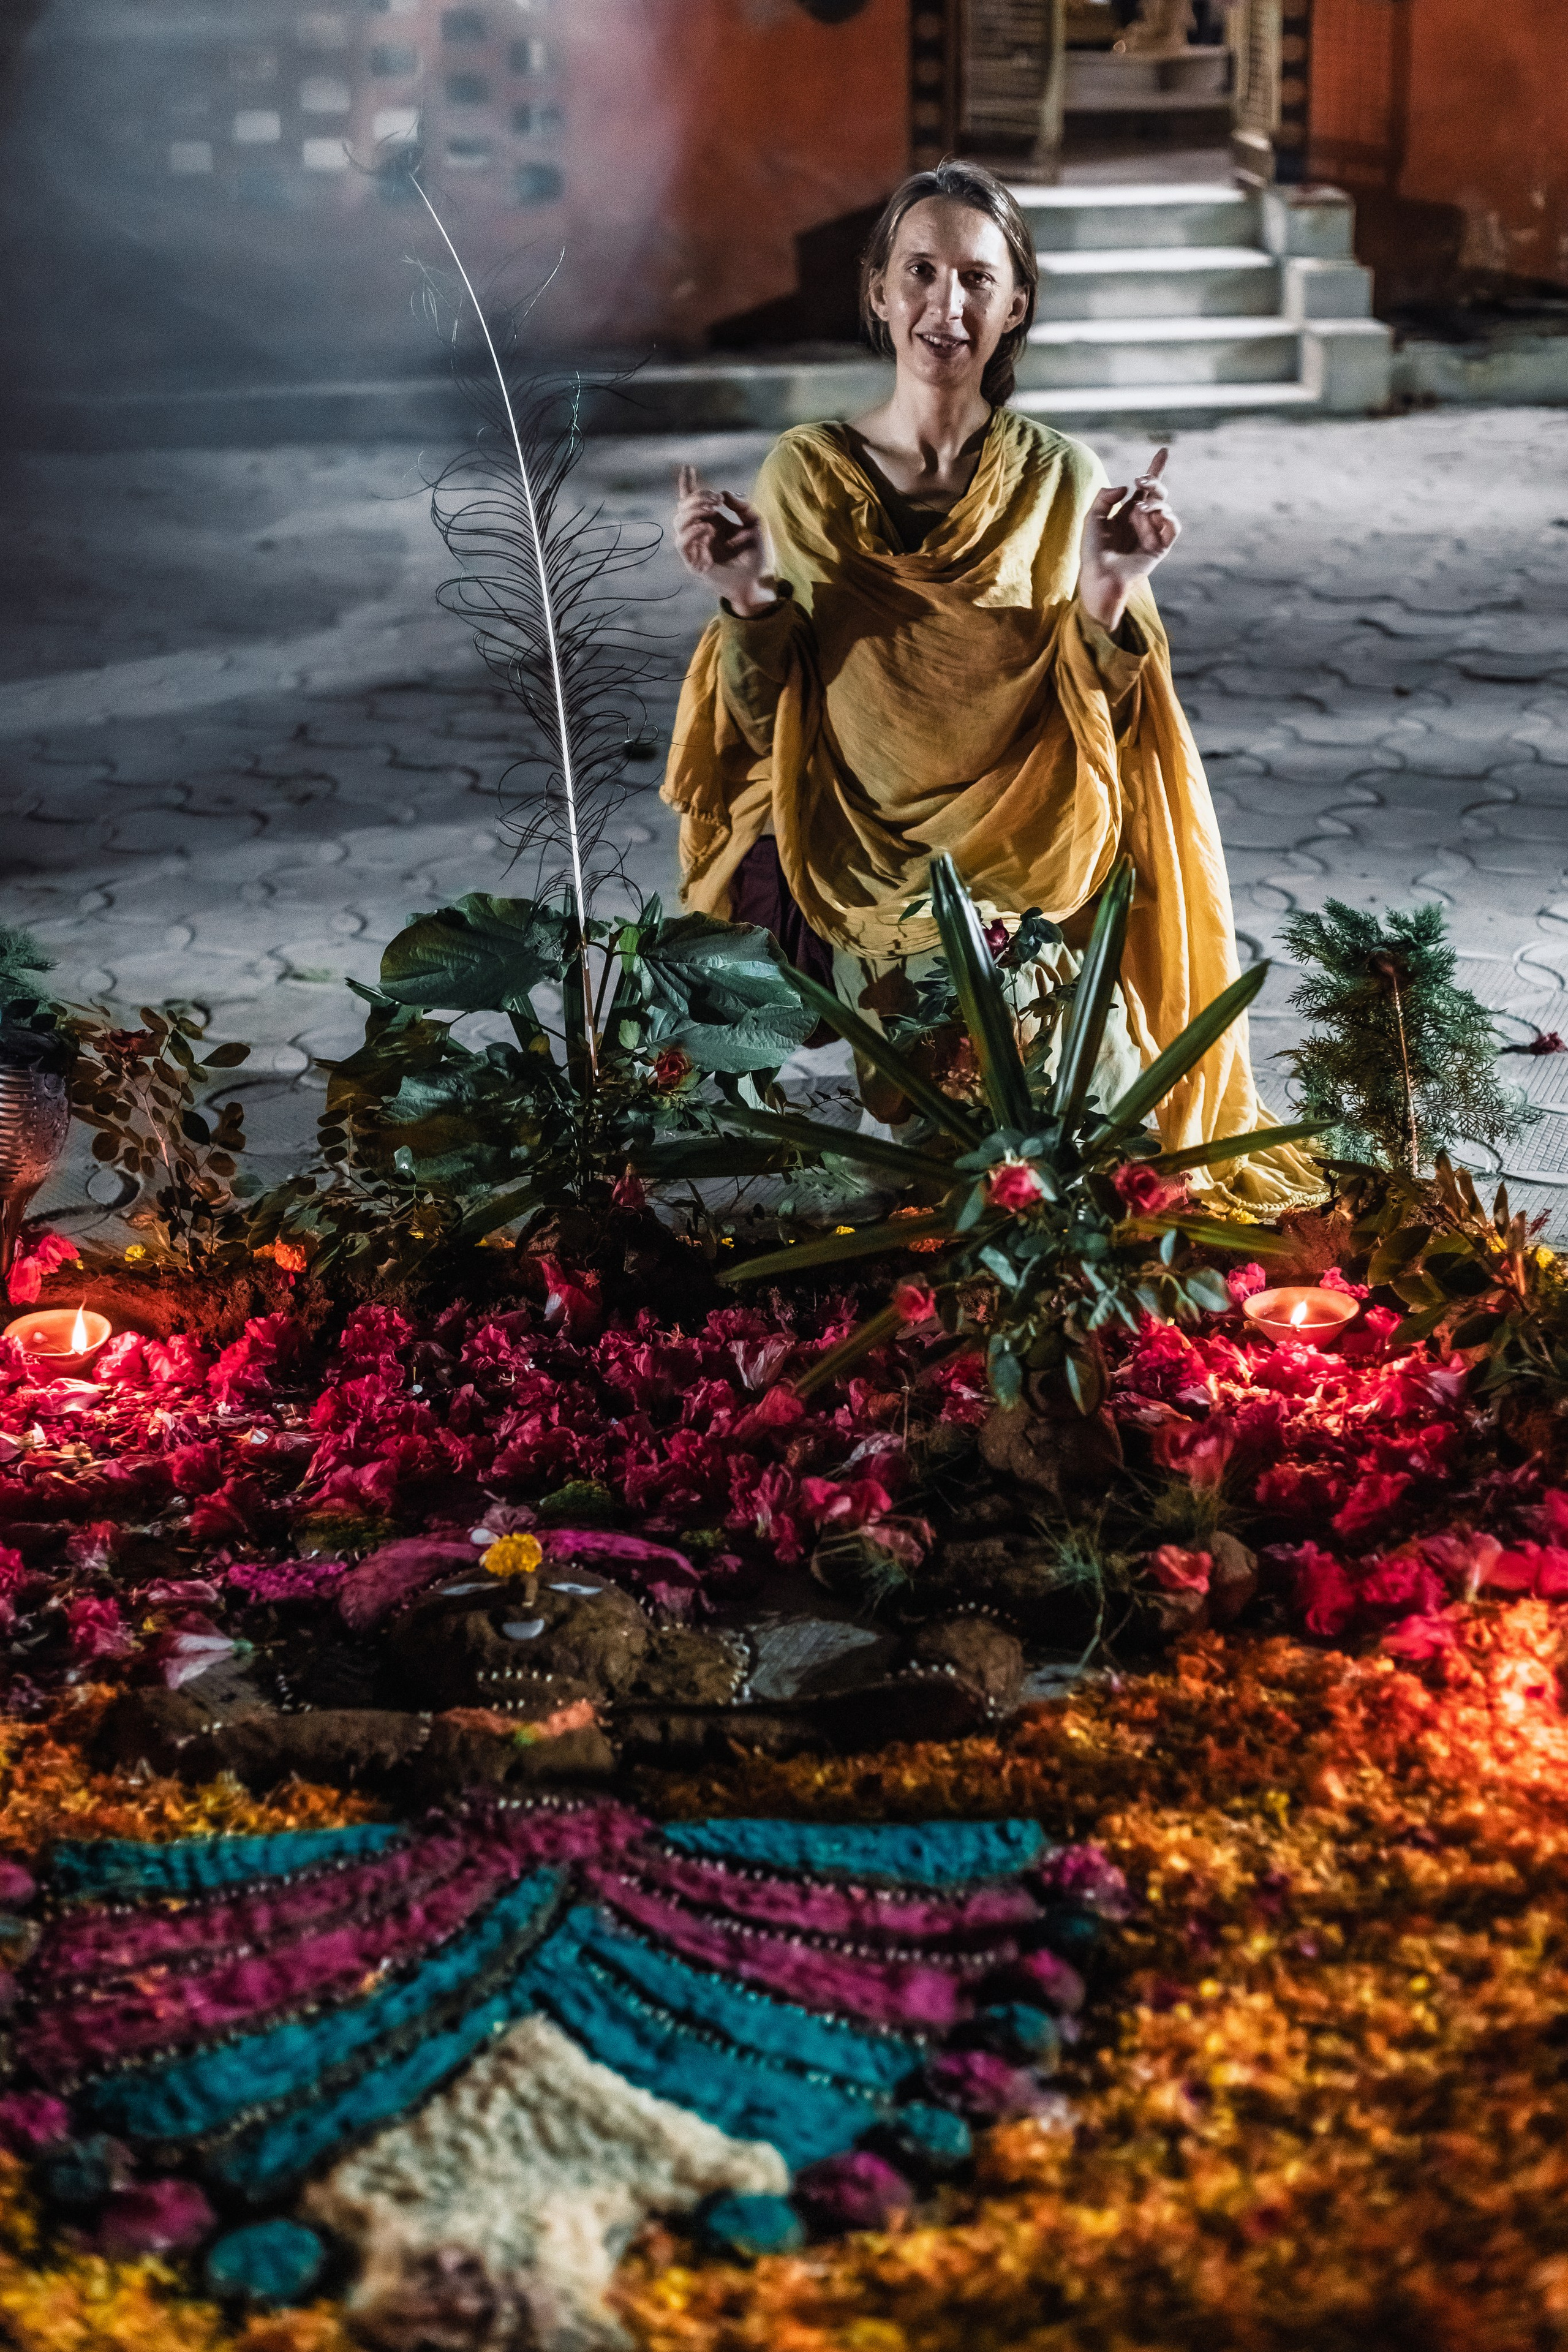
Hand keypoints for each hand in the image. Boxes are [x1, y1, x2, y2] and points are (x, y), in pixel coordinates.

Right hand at [674, 464, 776, 614]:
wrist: (759, 581)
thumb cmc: (758, 555)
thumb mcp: (756, 523)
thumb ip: (742, 506)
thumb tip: (724, 494)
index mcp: (712, 522)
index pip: (692, 501)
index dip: (688, 484)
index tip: (688, 467)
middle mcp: (701, 533)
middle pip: (683, 507)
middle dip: (698, 497)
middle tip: (717, 500)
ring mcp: (696, 547)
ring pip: (678, 522)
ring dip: (694, 511)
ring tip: (713, 511)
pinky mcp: (694, 563)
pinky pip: (682, 542)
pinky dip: (693, 532)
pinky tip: (708, 529)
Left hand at [1077, 446, 1179, 632]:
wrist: (1099, 577)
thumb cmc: (1092, 553)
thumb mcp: (1092, 519)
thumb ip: (1104, 498)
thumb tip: (1127, 488)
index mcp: (1125, 515)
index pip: (1144, 489)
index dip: (1154, 470)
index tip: (1163, 451)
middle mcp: (1141, 523)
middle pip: (1157, 494)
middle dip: (1153, 481)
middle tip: (1141, 480)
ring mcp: (1152, 535)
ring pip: (1164, 508)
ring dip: (1153, 504)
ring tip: (1139, 511)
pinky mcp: (1160, 548)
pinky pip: (1173, 527)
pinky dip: (1165, 518)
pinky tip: (1151, 518)